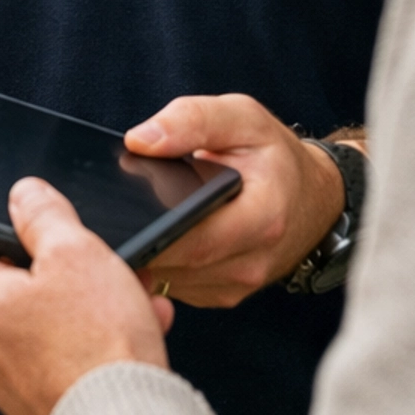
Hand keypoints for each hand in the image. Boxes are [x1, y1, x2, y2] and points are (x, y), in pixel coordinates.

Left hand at [0, 179, 173, 414]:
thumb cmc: (96, 349)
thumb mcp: (75, 255)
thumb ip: (45, 218)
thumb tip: (24, 196)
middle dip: (40, 263)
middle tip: (76, 248)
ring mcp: (13, 383)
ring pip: (42, 322)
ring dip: (82, 303)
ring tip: (129, 294)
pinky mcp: (44, 407)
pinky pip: (65, 358)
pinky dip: (96, 340)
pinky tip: (140, 330)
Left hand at [126, 94, 349, 306]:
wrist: (312, 199)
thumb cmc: (274, 157)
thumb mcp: (243, 119)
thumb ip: (192, 120)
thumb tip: (139, 140)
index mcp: (261, 217)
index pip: (192, 240)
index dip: (149, 234)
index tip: (114, 218)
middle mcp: (250, 262)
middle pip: (174, 265)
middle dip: (137, 242)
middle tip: (103, 220)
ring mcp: (236, 285)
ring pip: (168, 280)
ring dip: (144, 256)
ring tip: (125, 224)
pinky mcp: (221, 295)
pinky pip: (175, 285)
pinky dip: (158, 263)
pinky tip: (150, 237)